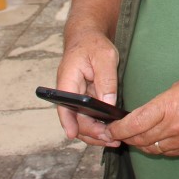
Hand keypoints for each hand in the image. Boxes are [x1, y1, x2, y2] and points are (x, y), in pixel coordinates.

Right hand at [55, 30, 121, 147]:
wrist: (87, 37)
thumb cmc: (94, 44)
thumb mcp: (105, 57)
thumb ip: (106, 80)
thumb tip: (108, 103)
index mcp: (67, 81)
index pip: (64, 106)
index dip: (68, 123)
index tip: (74, 135)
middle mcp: (68, 92)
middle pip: (74, 119)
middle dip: (91, 133)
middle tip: (111, 140)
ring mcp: (76, 97)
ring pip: (81, 121)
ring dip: (95, 133)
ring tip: (114, 141)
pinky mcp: (84, 99)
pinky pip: (88, 116)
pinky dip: (98, 125)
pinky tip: (112, 131)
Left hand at [104, 69, 178, 156]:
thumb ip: (162, 101)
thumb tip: (148, 112)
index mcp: (170, 106)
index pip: (134, 124)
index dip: (118, 128)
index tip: (110, 126)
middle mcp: (175, 126)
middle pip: (140, 139)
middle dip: (126, 136)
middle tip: (118, 131)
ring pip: (152, 148)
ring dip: (141, 143)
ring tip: (135, 135)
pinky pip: (167, 152)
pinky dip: (157, 147)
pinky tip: (156, 139)